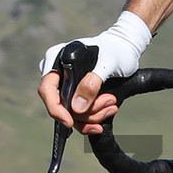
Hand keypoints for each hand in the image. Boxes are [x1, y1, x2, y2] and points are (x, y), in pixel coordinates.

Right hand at [37, 12, 150, 136]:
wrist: (125, 51)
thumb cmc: (115, 50)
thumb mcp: (107, 63)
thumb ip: (92, 83)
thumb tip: (77, 107)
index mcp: (57, 59)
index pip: (47, 89)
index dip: (55, 108)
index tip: (69, 121)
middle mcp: (58, 74)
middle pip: (62, 105)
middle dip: (86, 111)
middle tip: (110, 102)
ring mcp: (67, 87)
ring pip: (73, 114)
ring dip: (94, 115)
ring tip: (112, 104)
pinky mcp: (77, 97)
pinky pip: (79, 116)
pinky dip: (94, 118)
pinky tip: (108, 111)